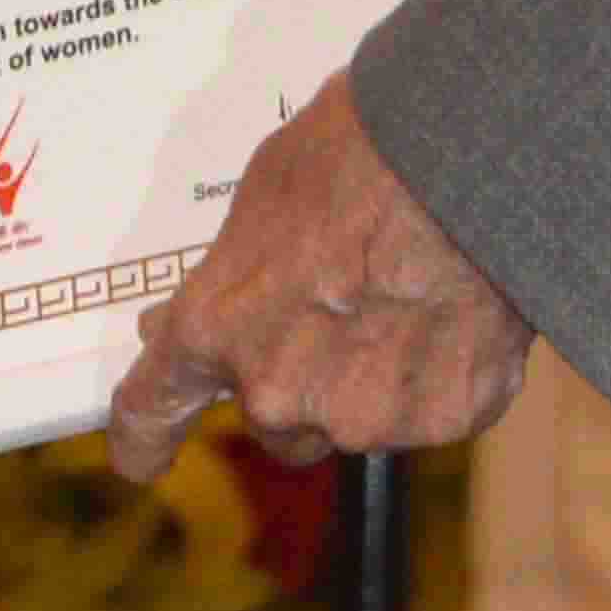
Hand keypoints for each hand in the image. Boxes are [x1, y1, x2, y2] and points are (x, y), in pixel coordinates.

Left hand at [107, 74, 529, 476]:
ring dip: (370, 381)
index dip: (143, 438)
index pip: (152, 411)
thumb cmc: (358, 153)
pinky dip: (438, 375)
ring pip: (354, 421)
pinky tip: (455, 310)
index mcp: (216, 329)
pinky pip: (429, 410)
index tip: (141, 456)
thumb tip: (196, 314)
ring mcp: (365, 415)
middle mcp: (280, 392)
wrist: (469, 155)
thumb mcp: (262, 201)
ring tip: (411, 294)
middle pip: (274, 422)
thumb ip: (230, 280)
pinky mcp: (444, 418)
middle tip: (339, 313)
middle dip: (295, 381)